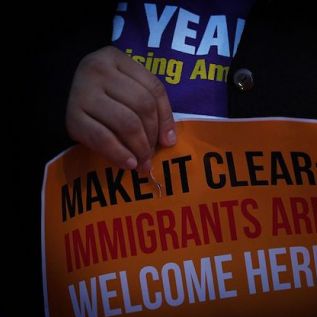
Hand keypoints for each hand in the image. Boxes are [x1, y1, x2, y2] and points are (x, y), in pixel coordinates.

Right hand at [66, 46, 175, 170]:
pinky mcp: (71, 117)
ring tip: (142, 162)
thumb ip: (150, 105)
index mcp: (115, 58)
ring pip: (126, 122)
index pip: (154, 88)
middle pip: (142, 105)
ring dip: (139, 147)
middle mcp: (97, 70)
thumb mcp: (124, 88)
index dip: (166, 118)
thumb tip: (168, 140)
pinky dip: (120, 153)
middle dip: (152, 135)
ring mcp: (82, 92)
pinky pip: (103, 138)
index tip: (168, 141)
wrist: (53, 97)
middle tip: (152, 155)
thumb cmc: (99, 94)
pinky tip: (128, 163)